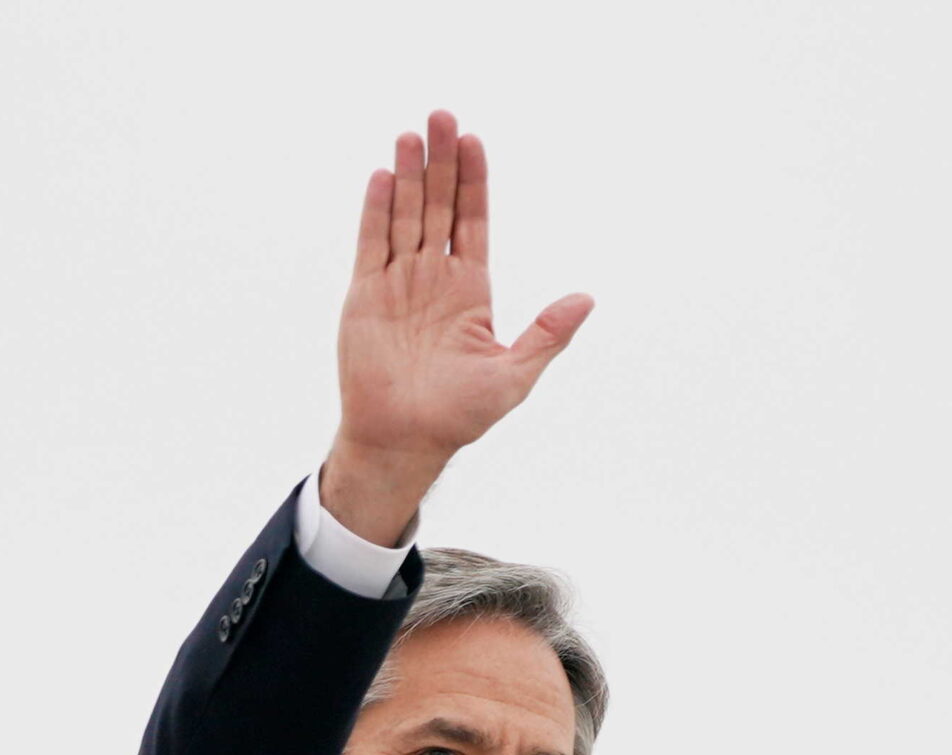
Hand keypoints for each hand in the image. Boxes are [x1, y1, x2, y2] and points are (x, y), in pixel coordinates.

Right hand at [323, 111, 592, 543]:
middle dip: (439, 162)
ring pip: (404, 216)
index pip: (472, 221)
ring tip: (411, 134)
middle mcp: (433, 279)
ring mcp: (398, 284)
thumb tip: (587, 299)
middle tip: (442, 116)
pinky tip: (380, 177)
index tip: (473, 141)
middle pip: (437, 206)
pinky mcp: (365, 296)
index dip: (473, 181)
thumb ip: (547, 334)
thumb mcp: (514, 374)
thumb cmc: (459, 415)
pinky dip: (375, 211)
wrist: (405, 440)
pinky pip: (371, 244)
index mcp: (470, 291)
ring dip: (406, 175)